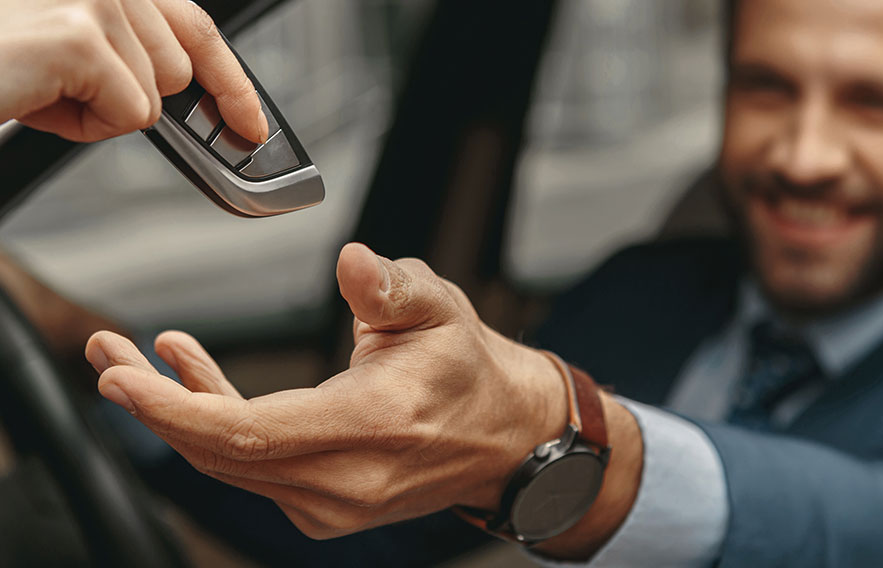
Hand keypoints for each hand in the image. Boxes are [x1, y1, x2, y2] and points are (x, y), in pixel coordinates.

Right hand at [0, 0, 266, 142]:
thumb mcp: (70, 46)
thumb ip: (129, 50)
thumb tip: (195, 95)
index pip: (196, 24)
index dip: (231, 80)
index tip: (251, 123)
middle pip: (175, 71)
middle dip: (124, 97)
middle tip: (55, 84)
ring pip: (153, 98)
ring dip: (96, 112)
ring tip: (36, 85)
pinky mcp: (82, 37)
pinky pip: (130, 116)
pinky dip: (81, 126)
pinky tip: (34, 98)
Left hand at [86, 243, 640, 553]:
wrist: (504, 436)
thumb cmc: (469, 371)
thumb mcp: (440, 310)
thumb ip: (391, 287)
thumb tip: (352, 262)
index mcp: (372, 426)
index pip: (249, 433)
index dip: (175, 407)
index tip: (124, 377)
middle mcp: (347, 479)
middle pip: (222, 453)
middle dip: (155, 406)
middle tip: (109, 357)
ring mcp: (334, 501)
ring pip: (230, 463)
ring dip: (179, 413)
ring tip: (139, 361)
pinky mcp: (324, 504)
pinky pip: (251, 468)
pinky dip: (216, 426)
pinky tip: (196, 378)